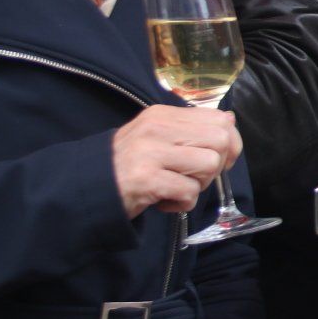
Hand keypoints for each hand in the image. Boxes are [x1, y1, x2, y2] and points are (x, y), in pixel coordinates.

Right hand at [111, 105, 241, 218]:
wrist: (87, 187)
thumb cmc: (129, 165)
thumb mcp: (158, 137)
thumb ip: (191, 129)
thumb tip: (230, 121)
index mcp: (163, 115)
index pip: (219, 120)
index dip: (229, 144)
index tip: (218, 160)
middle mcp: (157, 128)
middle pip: (220, 141)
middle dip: (216, 166)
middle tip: (193, 177)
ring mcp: (150, 152)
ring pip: (209, 166)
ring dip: (198, 186)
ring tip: (176, 188)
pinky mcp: (146, 179)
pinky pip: (189, 192)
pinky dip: (182, 204)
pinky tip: (164, 201)